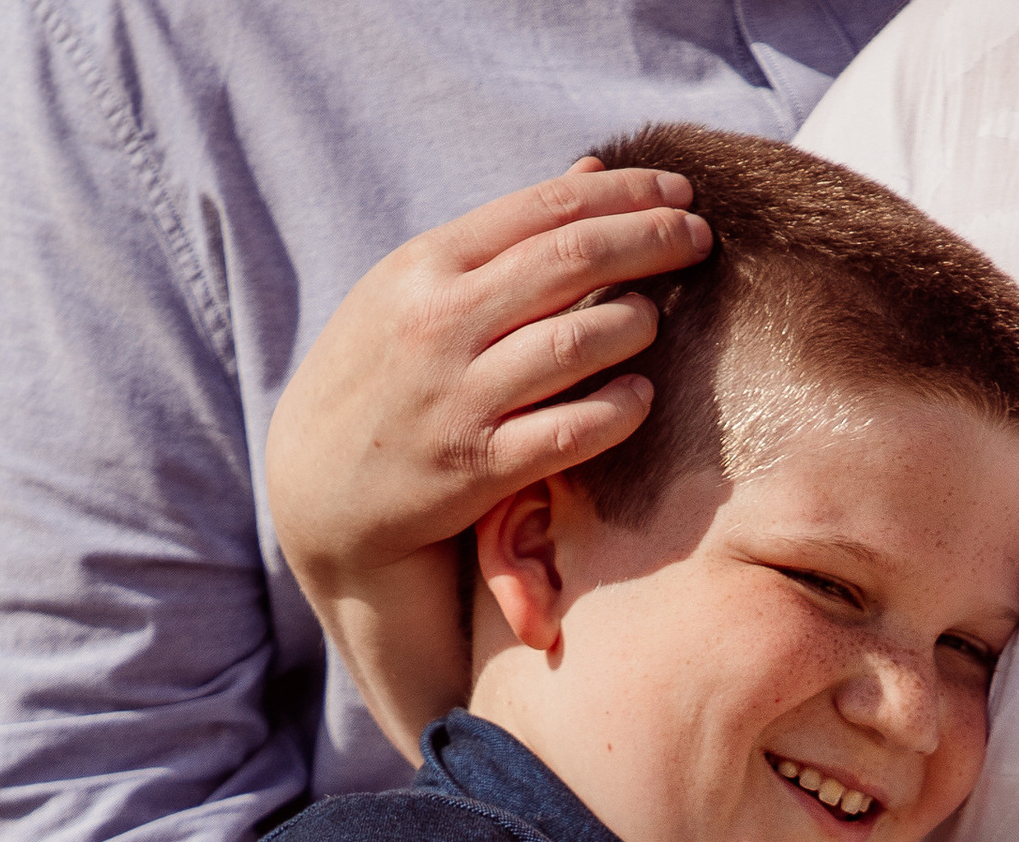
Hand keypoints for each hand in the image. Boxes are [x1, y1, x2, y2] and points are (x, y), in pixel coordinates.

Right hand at [266, 160, 713, 591]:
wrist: (317, 488)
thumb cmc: (384, 375)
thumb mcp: (417, 288)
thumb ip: (503, 239)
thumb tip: (590, 175)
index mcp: (427, 264)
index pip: (546, 210)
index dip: (626, 196)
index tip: (679, 194)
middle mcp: (440, 322)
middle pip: (570, 261)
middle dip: (650, 243)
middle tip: (700, 240)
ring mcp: (458, 396)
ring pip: (573, 344)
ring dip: (631, 324)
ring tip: (655, 318)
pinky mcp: (476, 469)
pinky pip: (567, 432)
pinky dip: (615, 411)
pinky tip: (641, 397)